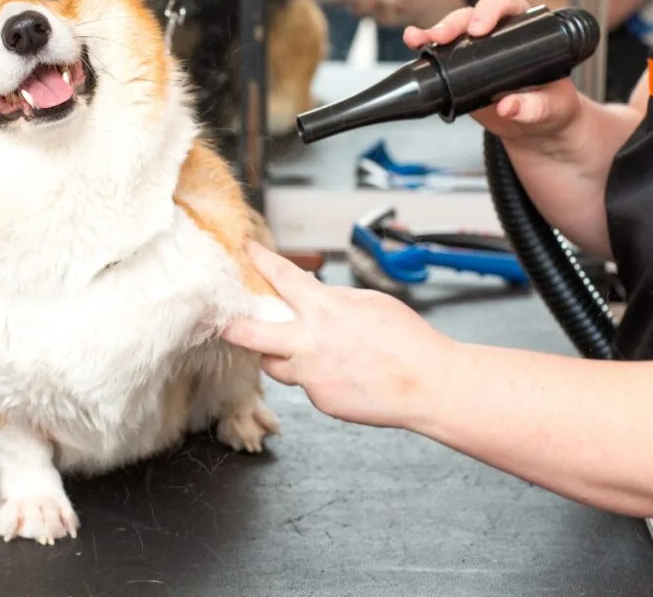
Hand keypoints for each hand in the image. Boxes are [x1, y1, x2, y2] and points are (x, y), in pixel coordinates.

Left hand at [221, 242, 452, 428]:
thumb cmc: (408, 341)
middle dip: (232, 328)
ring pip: (274, 365)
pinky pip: (305, 386)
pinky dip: (315, 377)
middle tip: (224, 324)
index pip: (280, 277)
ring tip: (301, 351)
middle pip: (250, 334)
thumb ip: (334, 300)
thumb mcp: (369, 302)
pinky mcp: (320, 400)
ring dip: (279, 356)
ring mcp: (311, 375)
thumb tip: (314, 297)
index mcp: (323, 309)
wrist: (427, 384)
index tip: (246, 251)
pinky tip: (340, 374)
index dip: (259, 261)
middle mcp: (309, 342)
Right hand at [402, 0, 582, 146]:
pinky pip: (439, 52)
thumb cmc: (551, 109)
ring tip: (419, 39)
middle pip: (471, 14)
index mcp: (526, 30)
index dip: (491, 9)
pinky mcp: (458, 68)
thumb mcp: (552, 108)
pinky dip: (423, 45)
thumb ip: (535, 107)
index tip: (480, 29)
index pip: (506, 3)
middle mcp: (498, 33)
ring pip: (452, 30)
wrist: (535, 127)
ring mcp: (475, 51)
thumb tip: (509, 106)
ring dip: (433, 32)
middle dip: (454, 22)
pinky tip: (413, 42)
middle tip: (444, 36)